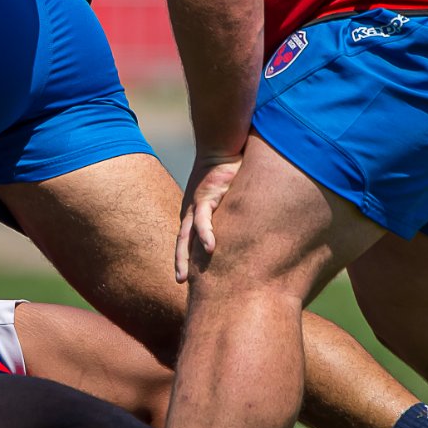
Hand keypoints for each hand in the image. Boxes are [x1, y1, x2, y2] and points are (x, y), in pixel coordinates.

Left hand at [176, 155, 241, 281]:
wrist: (223, 145)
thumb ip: (234, 213)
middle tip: (180, 282)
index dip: (189, 258)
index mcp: (197, 212)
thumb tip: (247, 229)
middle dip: (181, 262)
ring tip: (185, 278)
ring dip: (185, 257)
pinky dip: (206, 234)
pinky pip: (204, 219)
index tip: (191, 278)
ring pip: (186, 235)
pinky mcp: (206, 195)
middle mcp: (193, 210)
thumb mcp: (230, 197)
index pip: (190, 239)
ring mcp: (197, 204)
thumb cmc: (229, 169)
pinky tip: (210, 249)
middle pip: (183, 241)